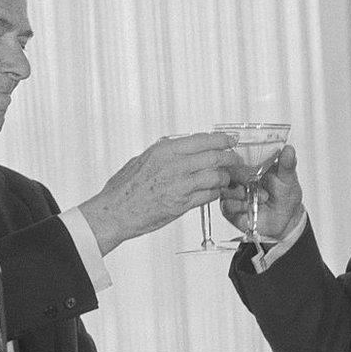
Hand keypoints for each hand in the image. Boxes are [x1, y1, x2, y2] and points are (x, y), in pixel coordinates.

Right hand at [80, 132, 239, 254]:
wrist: (115, 212)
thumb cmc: (124, 188)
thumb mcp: (142, 159)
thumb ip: (163, 152)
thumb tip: (178, 145)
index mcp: (165, 150)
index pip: (203, 139)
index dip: (222, 140)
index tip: (230, 140)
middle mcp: (175, 165)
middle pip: (215, 157)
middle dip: (230, 159)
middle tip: (236, 160)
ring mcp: (180, 185)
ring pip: (216, 176)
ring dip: (225, 178)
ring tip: (225, 179)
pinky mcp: (183, 204)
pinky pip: (209, 195)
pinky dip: (215, 192)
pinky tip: (213, 192)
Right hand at [220, 144, 303, 239]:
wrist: (286, 219)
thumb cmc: (285, 196)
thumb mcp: (288, 179)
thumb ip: (287, 165)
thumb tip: (289, 149)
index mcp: (250, 166)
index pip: (237, 156)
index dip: (240, 159)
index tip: (250, 164)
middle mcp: (238, 178)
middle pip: (227, 171)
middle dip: (241, 176)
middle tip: (256, 182)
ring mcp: (232, 193)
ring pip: (225, 188)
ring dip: (241, 193)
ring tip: (262, 197)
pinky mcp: (230, 208)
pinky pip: (226, 204)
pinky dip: (238, 205)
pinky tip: (250, 207)